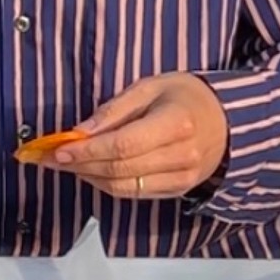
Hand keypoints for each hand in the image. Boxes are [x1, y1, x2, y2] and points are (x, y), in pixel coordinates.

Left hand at [48, 73, 229, 198]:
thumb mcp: (150, 87)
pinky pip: (135, 193)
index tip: (57, 148)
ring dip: (88, 177)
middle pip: (119, 169)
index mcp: (176, 124)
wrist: (229, 121)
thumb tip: (80, 131)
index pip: (122, 145)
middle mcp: (181, 155)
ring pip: (123, 186)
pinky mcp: (178, 190)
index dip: (86, 151)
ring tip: (65, 163)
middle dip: (79, 165)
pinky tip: (90, 170)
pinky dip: (107, 184)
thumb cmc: (186, 97)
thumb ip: (114, 109)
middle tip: (49, 157)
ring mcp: (182, 178)